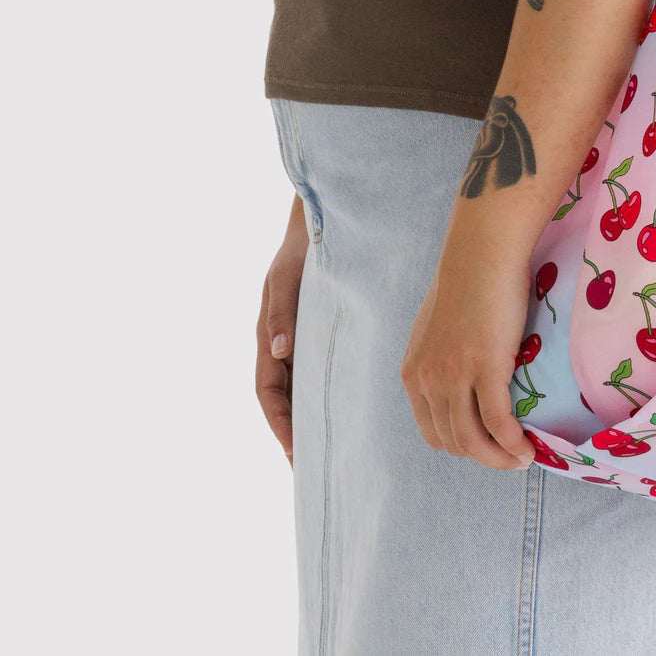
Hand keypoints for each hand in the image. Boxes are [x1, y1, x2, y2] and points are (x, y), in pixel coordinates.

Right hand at [255, 195, 308, 465]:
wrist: (320, 224)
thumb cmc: (300, 250)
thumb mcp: (286, 279)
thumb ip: (281, 313)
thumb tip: (278, 352)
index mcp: (268, 337)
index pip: (268, 392)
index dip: (278, 424)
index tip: (294, 452)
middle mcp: (283, 345)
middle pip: (285, 399)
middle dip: (294, 433)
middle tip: (314, 467)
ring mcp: (302, 341)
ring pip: (303, 389)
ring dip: (312, 418)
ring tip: (334, 451)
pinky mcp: (323, 333)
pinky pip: (321, 371)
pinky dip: (329, 394)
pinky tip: (352, 410)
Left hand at [400, 245, 535, 471]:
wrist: (482, 253)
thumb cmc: (466, 281)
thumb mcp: (437, 328)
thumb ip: (440, 357)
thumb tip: (458, 376)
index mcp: (413, 373)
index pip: (432, 432)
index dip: (461, 446)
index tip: (487, 447)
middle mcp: (427, 380)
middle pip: (454, 441)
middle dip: (483, 458)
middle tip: (511, 457)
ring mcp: (454, 376)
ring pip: (474, 440)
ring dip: (500, 459)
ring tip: (522, 458)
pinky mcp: (484, 368)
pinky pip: (498, 423)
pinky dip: (513, 442)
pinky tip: (528, 447)